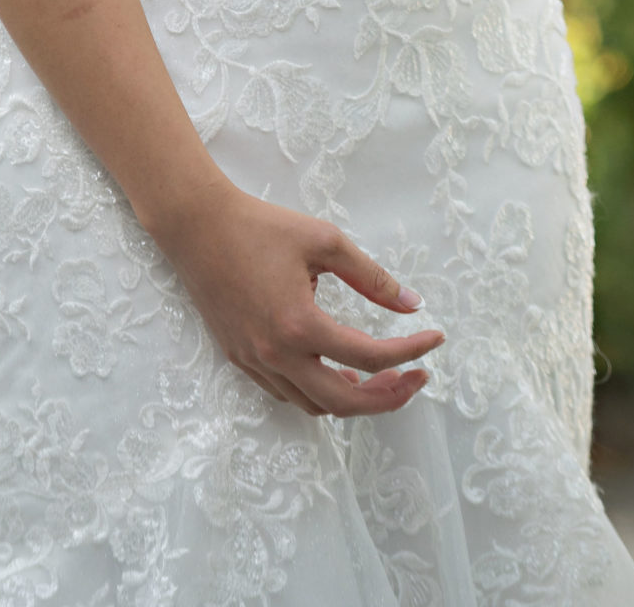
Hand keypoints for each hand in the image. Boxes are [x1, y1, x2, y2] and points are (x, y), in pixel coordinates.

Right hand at [159, 179, 444, 416]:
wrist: (198, 227)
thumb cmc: (262, 227)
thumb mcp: (325, 241)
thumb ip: (371, 277)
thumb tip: (412, 305)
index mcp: (300, 325)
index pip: (368, 356)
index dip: (409, 352)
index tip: (435, 340)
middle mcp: (276, 355)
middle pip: (343, 402)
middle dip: (387, 398)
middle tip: (416, 378)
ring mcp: (255, 363)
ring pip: (313, 405)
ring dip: (352, 399)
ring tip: (381, 376)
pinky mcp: (240, 359)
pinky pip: (287, 394)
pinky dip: (318, 392)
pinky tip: (336, 369)